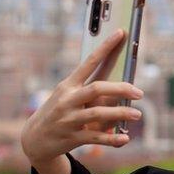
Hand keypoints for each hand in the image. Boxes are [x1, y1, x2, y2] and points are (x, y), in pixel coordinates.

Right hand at [20, 28, 143, 173]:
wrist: (34, 139)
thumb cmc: (58, 111)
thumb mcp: (67, 96)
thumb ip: (91, 90)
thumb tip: (122, 85)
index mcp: (68, 85)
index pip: (89, 62)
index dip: (106, 47)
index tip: (120, 34)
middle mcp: (68, 100)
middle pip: (97, 89)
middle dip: (120, 89)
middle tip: (139, 92)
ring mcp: (69, 119)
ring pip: (98, 113)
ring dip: (120, 114)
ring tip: (137, 114)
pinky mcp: (72, 137)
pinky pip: (95, 137)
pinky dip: (112, 139)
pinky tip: (125, 139)